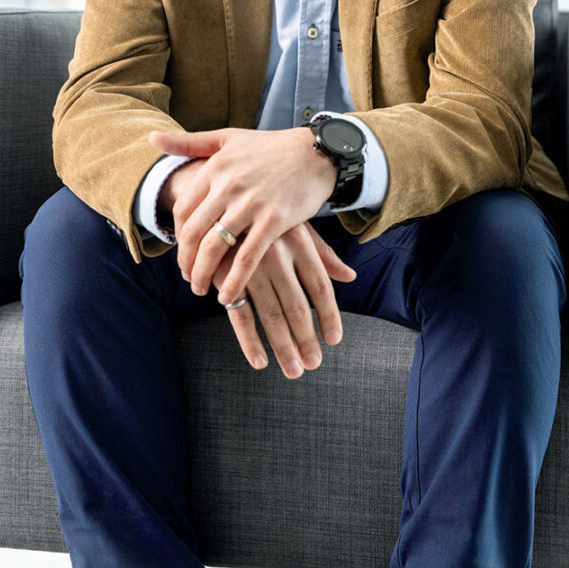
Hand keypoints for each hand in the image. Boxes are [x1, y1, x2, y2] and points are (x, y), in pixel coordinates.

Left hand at [149, 127, 336, 305]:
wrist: (316, 153)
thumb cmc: (270, 147)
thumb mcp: (227, 139)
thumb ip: (187, 142)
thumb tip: (151, 138)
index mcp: (215, 167)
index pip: (183, 209)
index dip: (178, 236)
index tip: (183, 252)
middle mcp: (229, 185)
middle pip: (194, 232)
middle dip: (186, 261)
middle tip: (188, 278)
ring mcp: (252, 203)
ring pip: (216, 247)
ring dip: (204, 274)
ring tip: (202, 289)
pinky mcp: (275, 220)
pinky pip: (248, 256)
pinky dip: (235, 279)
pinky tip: (228, 296)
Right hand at [211, 221, 355, 377]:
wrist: (218, 198)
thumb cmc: (265, 216)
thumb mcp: (296, 227)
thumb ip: (322, 254)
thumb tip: (350, 276)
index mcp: (298, 242)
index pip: (320, 286)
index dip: (329, 316)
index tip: (334, 340)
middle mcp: (277, 254)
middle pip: (298, 306)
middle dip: (307, 339)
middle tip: (313, 364)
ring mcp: (250, 267)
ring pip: (271, 315)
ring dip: (283, 347)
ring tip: (294, 370)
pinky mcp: (225, 276)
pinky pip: (239, 314)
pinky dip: (250, 341)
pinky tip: (259, 361)